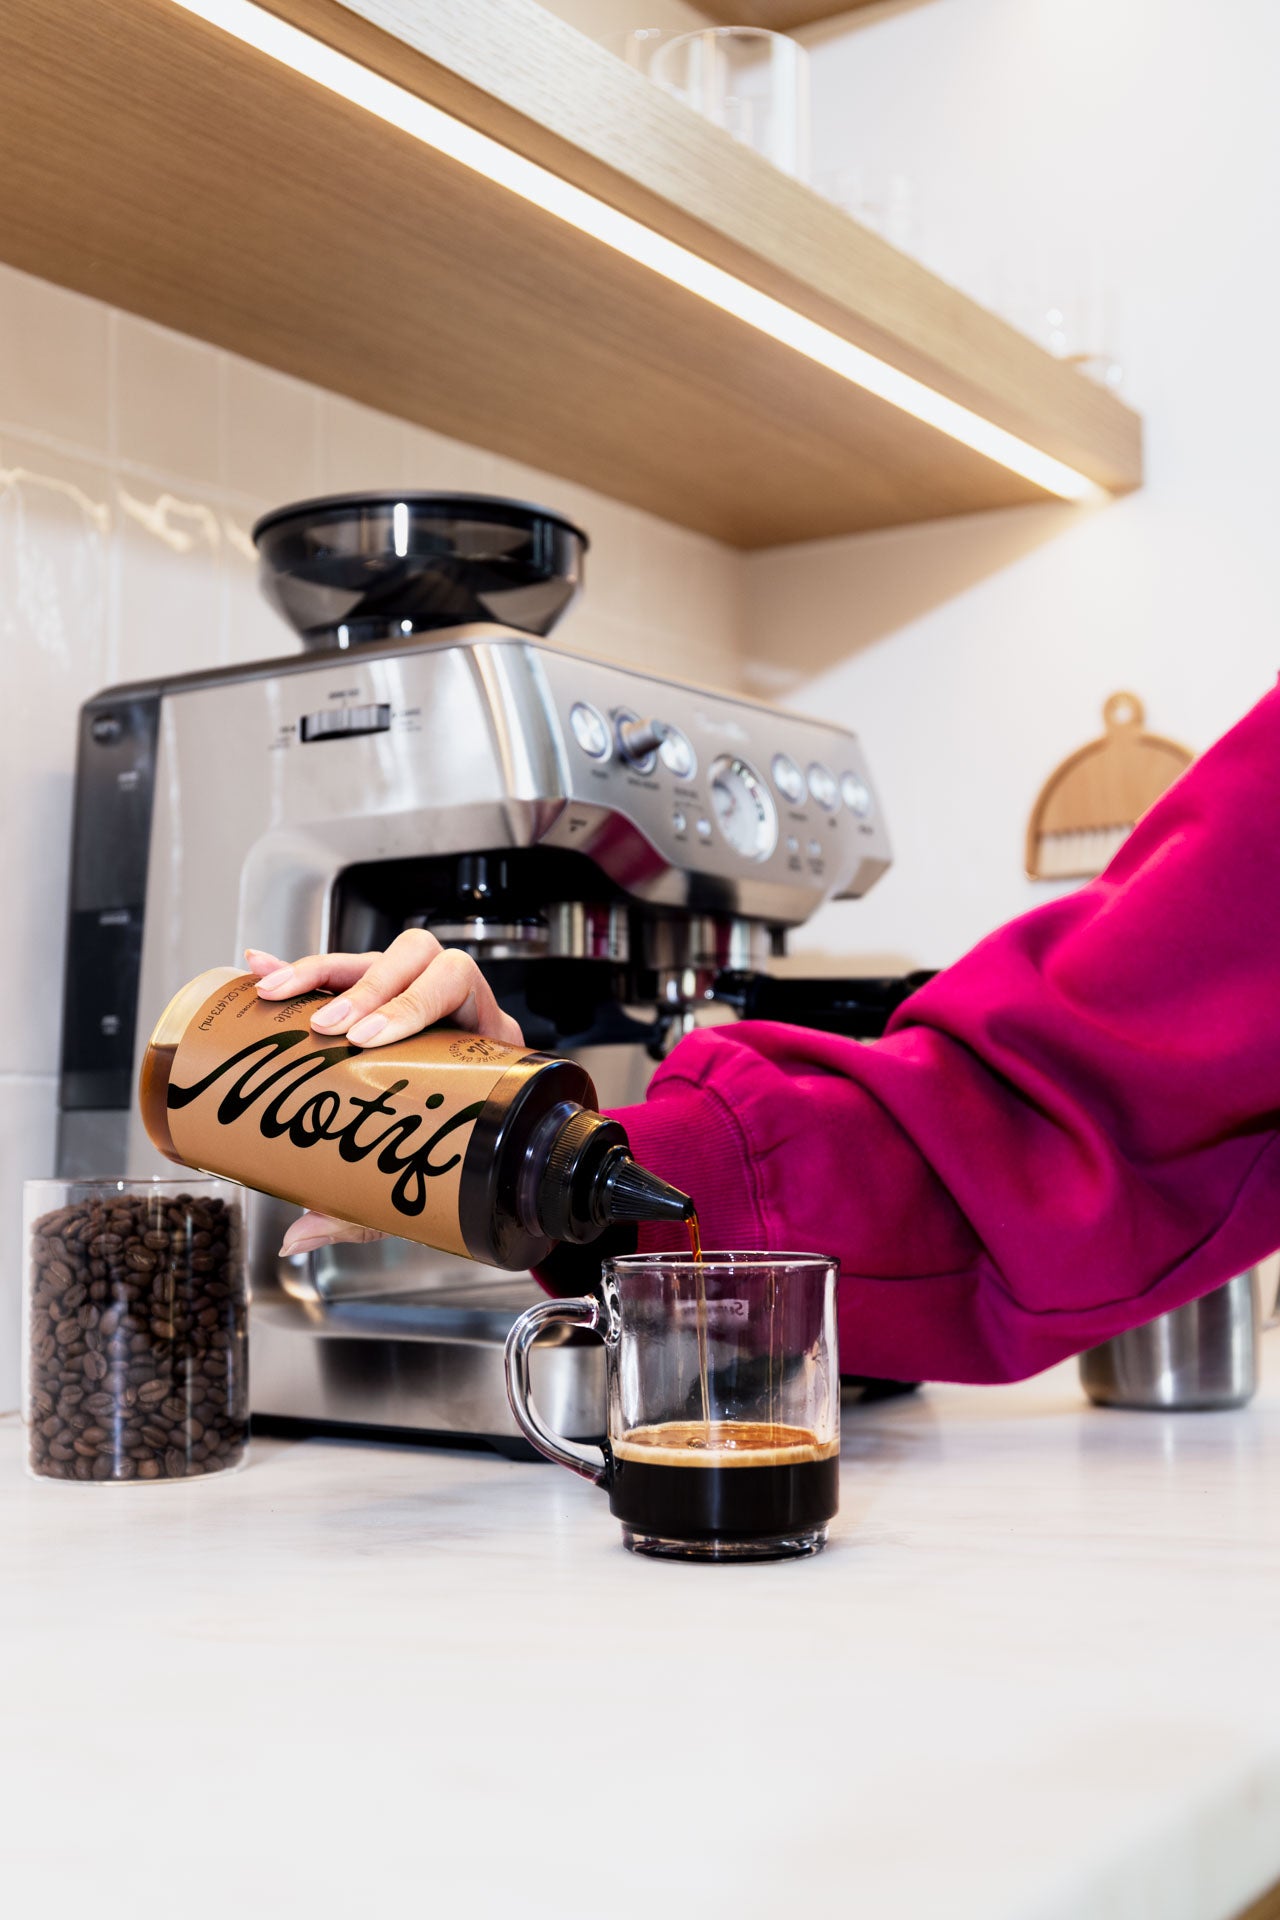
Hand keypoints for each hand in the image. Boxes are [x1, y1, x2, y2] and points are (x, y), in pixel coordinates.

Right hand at [245, 931, 524, 1256]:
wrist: (499, 1158)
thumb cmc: (470, 1164)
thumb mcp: (428, 1190)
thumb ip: (365, 1213)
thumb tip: (298, 1238)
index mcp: (487, 1042)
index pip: (458, 984)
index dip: (412, 1003)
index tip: (365, 1040)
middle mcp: (457, 1007)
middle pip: (420, 956)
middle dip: (367, 986)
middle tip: (326, 1026)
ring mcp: (418, 996)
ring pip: (379, 954)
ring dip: (325, 970)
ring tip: (277, 995)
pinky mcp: (381, 1001)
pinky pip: (341, 973)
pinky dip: (300, 972)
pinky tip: (260, 975)